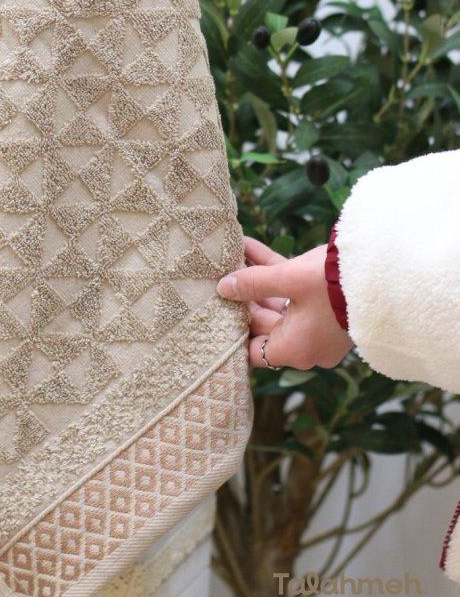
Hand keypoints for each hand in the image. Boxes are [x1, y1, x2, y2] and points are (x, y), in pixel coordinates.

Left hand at [218, 237, 352, 370]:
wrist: (381, 272)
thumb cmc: (333, 285)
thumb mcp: (288, 280)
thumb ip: (252, 284)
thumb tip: (223, 287)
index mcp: (295, 349)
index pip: (254, 352)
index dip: (232, 333)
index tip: (214, 313)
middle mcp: (305, 342)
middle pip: (262, 323)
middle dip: (241, 297)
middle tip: (216, 276)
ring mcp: (316, 324)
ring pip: (275, 302)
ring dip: (254, 279)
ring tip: (228, 256)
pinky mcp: (324, 304)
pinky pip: (290, 289)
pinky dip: (271, 270)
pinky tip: (248, 244)